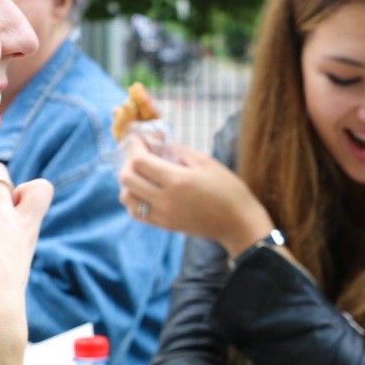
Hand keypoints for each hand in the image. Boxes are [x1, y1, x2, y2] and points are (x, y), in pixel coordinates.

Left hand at [119, 142, 273, 257]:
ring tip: (140, 174)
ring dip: (128, 183)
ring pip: (127, 198)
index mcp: (176, 180)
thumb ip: (179, 150)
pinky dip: (133, 200)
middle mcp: (164, 199)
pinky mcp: (164, 225)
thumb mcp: (206, 162)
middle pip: (127, 179)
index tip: (138, 138)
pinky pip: (137, 213)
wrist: (237, 223)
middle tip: (138, 154)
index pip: (140, 161)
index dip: (135, 146)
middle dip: (128, 162)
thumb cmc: (228, 189)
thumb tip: (159, 142)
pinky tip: (143, 191)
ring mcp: (162, 215)